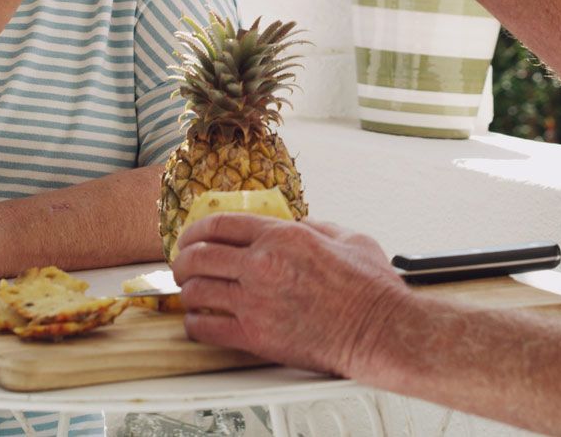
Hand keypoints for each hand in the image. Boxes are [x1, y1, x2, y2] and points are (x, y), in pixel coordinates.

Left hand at [171, 214, 406, 376]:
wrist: (378, 330)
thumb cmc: (370, 289)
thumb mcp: (349, 237)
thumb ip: (316, 226)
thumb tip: (298, 224)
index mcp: (283, 236)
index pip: (220, 225)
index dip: (196, 229)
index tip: (191, 237)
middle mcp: (262, 265)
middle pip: (198, 256)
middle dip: (182, 259)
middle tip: (182, 265)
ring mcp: (255, 302)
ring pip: (196, 291)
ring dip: (187, 292)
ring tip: (190, 294)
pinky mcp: (254, 336)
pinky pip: (205, 328)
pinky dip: (194, 324)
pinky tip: (199, 322)